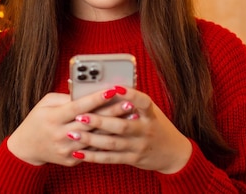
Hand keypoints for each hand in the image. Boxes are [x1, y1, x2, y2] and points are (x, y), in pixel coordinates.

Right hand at [6, 90, 128, 166]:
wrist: (27, 148)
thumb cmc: (38, 120)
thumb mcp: (46, 103)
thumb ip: (65, 97)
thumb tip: (86, 91)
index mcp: (53, 117)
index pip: (78, 107)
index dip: (96, 99)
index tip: (112, 90)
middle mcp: (60, 134)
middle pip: (91, 122)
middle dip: (112, 112)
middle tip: (129, 103)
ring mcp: (67, 150)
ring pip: (95, 138)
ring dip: (114, 128)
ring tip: (131, 118)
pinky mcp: (72, 160)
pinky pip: (92, 150)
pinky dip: (107, 141)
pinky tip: (120, 133)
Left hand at [70, 87, 192, 173]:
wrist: (173, 153)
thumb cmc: (156, 125)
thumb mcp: (151, 111)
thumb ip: (133, 102)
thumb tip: (109, 87)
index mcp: (150, 114)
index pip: (143, 102)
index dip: (130, 95)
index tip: (115, 88)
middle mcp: (146, 130)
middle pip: (121, 126)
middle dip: (99, 121)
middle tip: (80, 116)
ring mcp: (139, 146)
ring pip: (112, 143)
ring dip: (91, 139)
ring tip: (72, 134)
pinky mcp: (132, 159)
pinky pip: (110, 158)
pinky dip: (94, 156)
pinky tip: (79, 152)